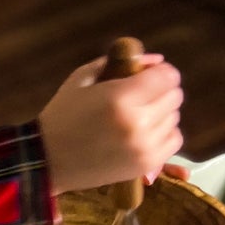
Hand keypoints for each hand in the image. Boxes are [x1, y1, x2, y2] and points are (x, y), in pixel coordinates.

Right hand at [38, 52, 182, 196]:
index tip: (149, 75)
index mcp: (120, 97)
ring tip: (139, 116)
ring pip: (175, 118)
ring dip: (161, 113)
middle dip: (161, 91)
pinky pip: (174, 140)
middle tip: (141, 96)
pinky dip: (164, 133)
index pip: (167, 76)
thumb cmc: (62, 115)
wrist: (49, 160)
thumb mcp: (81, 79)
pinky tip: (144, 133)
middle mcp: (138, 121)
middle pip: (174, 96)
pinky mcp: (147, 164)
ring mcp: (145, 146)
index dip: (161, 72)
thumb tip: (156, 60)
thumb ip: (117, 63)